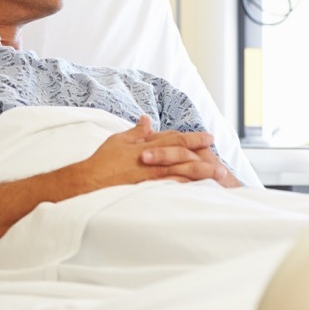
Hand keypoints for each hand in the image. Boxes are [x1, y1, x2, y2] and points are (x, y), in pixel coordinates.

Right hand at [87, 116, 234, 186]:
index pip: (175, 138)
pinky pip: (170, 187)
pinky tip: (199, 190)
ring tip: (218, 175)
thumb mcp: (119, 139)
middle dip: (204, 155)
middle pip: (183, 153)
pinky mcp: (146, 189)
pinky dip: (186, 187)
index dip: (194, 137)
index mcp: (147, 145)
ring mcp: (149, 174)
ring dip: (201, 172)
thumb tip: (147, 120)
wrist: (87, 180)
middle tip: (221, 160)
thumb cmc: (101, 161)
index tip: (209, 138)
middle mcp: (151, 158)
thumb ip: (136, 131)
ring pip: (181, 171)